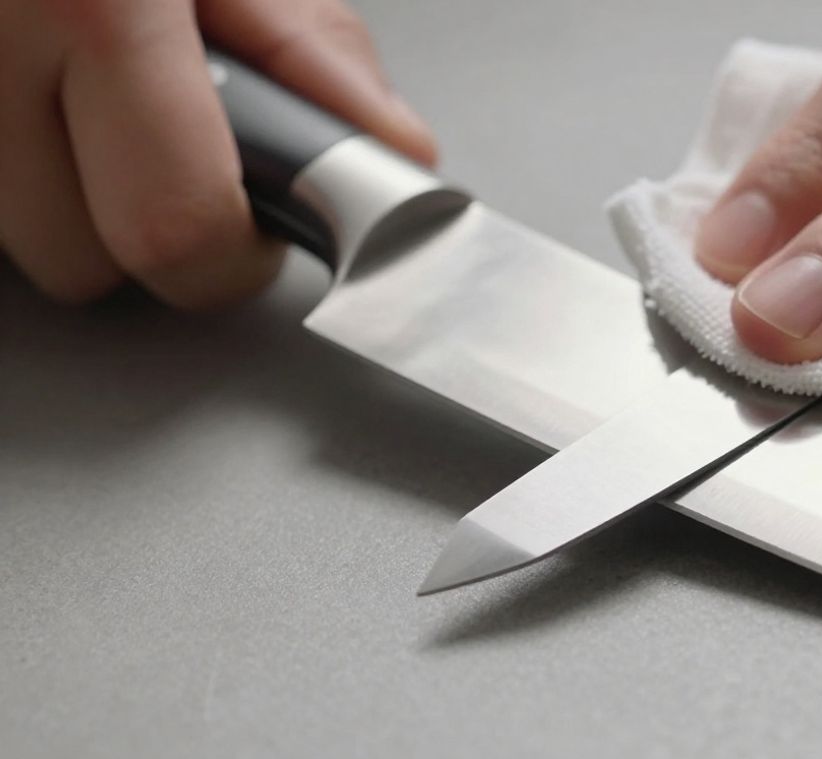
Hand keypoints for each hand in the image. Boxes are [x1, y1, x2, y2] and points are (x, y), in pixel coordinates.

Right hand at [0, 0, 435, 308]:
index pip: (174, 226)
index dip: (233, 256)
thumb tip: (389, 151)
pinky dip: (18, 152)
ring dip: (68, 193)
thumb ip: (309, 41)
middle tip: (176, 153)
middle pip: (77, 261)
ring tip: (97, 89)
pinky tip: (45, 79)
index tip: (259, 234)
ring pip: (10, 233)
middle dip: (144, 232)